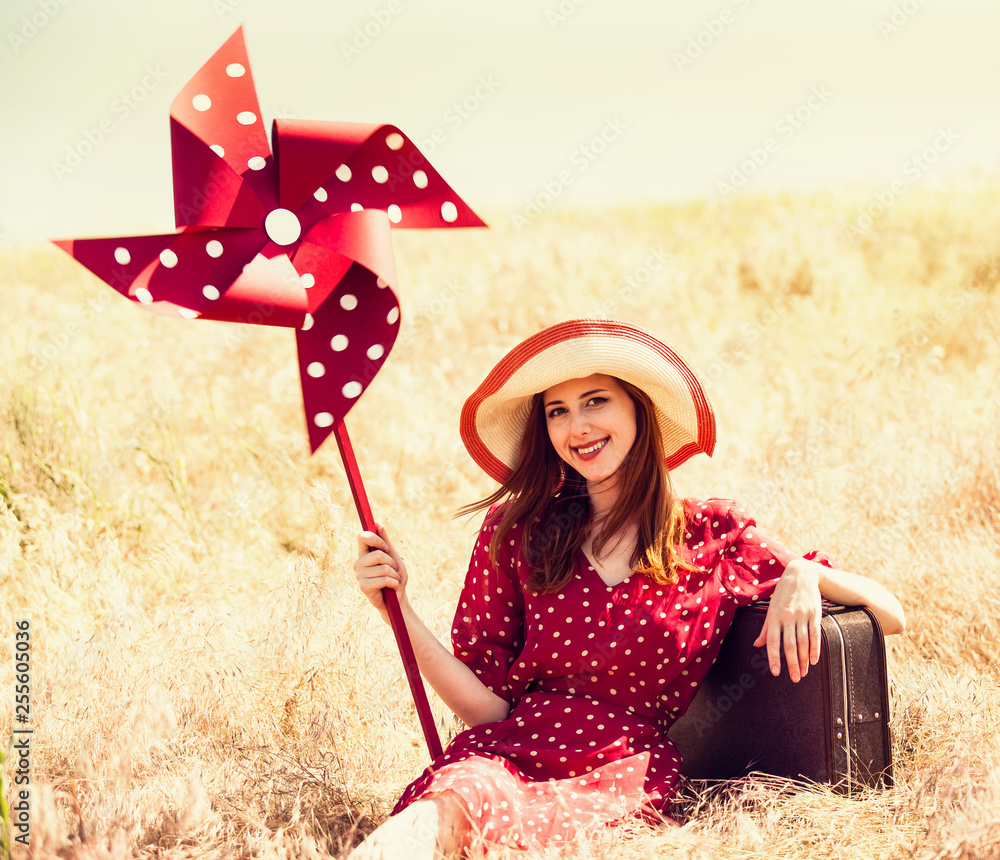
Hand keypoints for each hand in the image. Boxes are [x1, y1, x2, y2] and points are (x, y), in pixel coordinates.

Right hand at [354, 523, 408, 618]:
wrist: (397, 598)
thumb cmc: (395, 576)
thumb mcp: (393, 556)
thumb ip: (385, 541)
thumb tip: (377, 523)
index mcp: (364, 553)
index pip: (362, 536)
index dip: (375, 538)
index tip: (386, 547)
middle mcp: (359, 563)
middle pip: (378, 554)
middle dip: (392, 563)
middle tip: (393, 570)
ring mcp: (359, 575)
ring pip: (383, 568)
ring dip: (394, 575)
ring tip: (393, 580)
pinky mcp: (363, 586)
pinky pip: (383, 579)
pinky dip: (393, 583)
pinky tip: (392, 587)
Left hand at [752, 560, 821, 682]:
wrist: (801, 575)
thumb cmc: (782, 595)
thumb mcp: (771, 609)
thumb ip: (765, 628)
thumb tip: (757, 645)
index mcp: (773, 616)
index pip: (772, 641)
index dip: (773, 657)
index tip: (776, 673)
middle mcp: (787, 617)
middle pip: (789, 645)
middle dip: (791, 664)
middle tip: (794, 679)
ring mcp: (802, 615)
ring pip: (803, 642)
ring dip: (803, 660)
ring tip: (803, 673)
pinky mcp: (814, 614)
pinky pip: (815, 634)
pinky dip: (815, 649)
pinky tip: (813, 661)